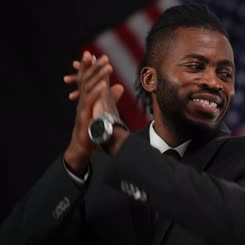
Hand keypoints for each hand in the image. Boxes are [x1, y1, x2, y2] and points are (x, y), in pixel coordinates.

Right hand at [64, 51, 113, 173]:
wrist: (82, 147)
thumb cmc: (92, 129)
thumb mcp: (102, 110)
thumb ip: (110, 98)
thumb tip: (119, 86)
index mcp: (86, 98)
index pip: (87, 79)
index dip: (90, 66)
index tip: (94, 54)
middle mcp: (82, 100)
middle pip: (87, 80)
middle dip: (94, 67)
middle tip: (103, 56)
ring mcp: (82, 108)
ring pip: (89, 88)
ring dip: (99, 77)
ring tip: (108, 67)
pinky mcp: (85, 116)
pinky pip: (91, 102)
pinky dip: (97, 93)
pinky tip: (104, 86)